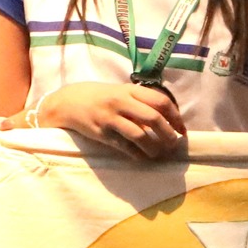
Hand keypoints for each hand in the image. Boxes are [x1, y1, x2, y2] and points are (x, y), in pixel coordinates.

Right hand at [20, 81, 186, 158]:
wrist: (65, 103)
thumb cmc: (97, 97)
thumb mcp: (118, 91)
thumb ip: (139, 100)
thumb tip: (165, 117)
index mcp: (128, 89)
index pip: (160, 101)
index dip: (175, 116)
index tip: (181, 129)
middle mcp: (120, 101)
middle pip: (153, 118)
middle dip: (168, 134)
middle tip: (173, 144)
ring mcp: (110, 118)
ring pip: (140, 135)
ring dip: (154, 147)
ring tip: (159, 153)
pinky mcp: (101, 133)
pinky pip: (124, 147)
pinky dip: (137, 154)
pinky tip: (142, 157)